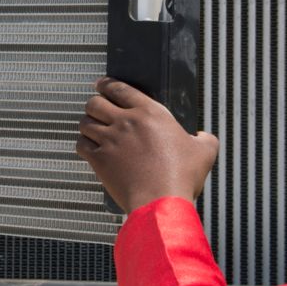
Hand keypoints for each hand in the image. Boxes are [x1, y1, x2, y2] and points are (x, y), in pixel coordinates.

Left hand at [75, 79, 219, 213]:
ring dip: (87, 124)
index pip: (120, 88)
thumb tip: (203, 136)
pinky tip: (89, 147)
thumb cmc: (181, 176)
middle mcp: (126, 122)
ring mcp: (110, 140)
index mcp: (150, 113)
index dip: (107, 84)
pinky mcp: (100, 160)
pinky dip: (83, 144)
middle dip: (94, 103)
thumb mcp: (204, 152)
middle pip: (95, 102)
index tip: (102, 84)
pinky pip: (81, 144)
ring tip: (92, 128)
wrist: (160, 202)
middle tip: (97, 108)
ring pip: (85, 122)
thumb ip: (205, 138)